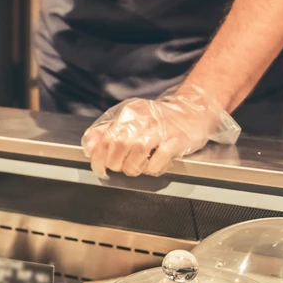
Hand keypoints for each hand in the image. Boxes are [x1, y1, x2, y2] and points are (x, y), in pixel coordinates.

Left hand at [81, 82, 240, 177]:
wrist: (192, 113)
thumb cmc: (158, 120)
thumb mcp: (130, 119)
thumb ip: (107, 131)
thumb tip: (89, 147)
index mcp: (129, 112)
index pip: (106, 138)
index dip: (99, 158)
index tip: (99, 169)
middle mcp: (144, 118)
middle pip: (119, 145)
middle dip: (116, 164)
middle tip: (120, 167)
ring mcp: (162, 129)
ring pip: (138, 152)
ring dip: (133, 167)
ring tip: (135, 168)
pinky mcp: (177, 140)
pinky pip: (159, 159)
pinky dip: (152, 168)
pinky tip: (151, 166)